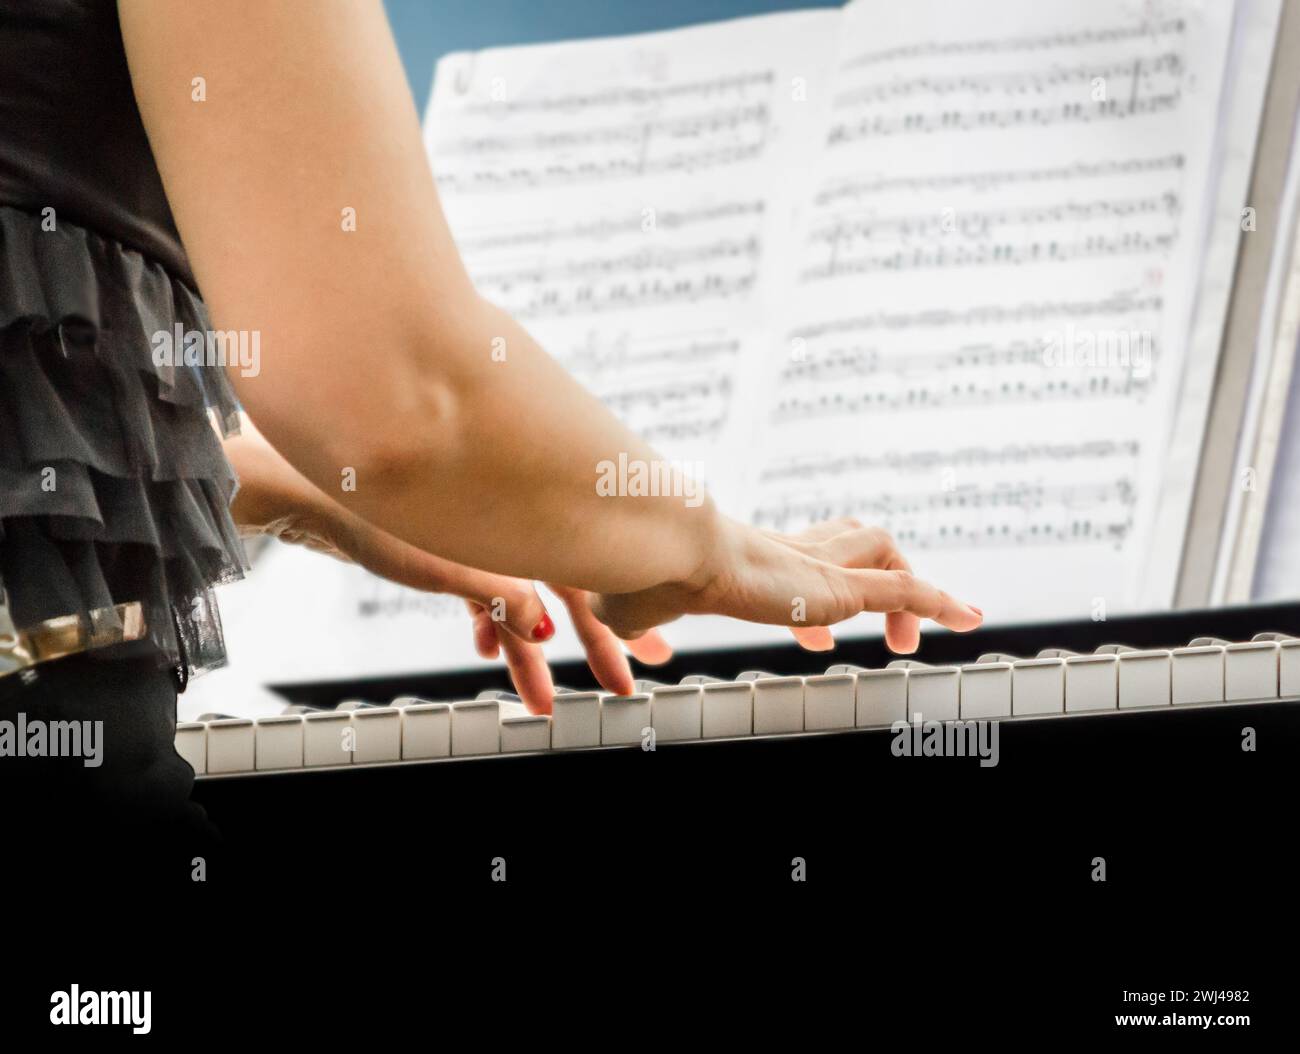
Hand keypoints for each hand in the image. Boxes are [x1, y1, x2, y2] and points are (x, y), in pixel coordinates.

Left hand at [224, 417, 667, 711]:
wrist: (302, 492)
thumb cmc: (369, 515)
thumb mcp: (444, 565)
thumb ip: (499, 596)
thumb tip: (542, 632)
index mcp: (519, 521)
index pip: (583, 582)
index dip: (613, 629)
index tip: (644, 662)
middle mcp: (508, 523)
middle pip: (566, 592)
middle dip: (595, 640)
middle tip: (621, 682)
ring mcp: (480, 535)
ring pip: (523, 599)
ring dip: (533, 647)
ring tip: (542, 693)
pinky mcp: (448, 545)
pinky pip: (485, 593)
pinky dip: (489, 623)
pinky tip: (484, 650)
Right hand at [591, 516, 981, 654]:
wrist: (664, 552)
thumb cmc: (643, 575)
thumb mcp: (637, 608)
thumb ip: (640, 621)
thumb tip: (624, 640)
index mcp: (751, 558)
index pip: (801, 559)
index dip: (817, 583)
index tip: (817, 638)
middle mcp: (791, 553)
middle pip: (852, 542)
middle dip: (871, 578)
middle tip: (884, 630)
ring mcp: (817, 566)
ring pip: (884, 554)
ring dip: (909, 594)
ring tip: (913, 643)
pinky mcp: (836, 585)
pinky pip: (904, 587)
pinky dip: (938, 601)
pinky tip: (967, 619)